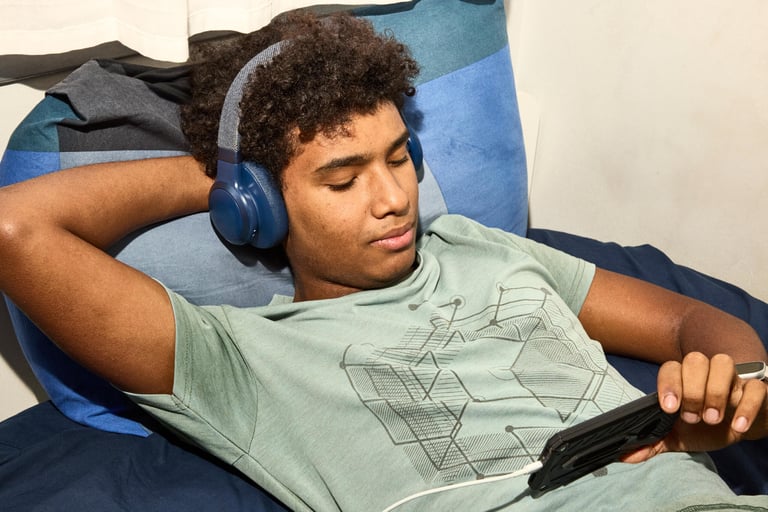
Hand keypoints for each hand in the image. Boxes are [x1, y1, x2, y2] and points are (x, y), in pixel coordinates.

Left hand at [622, 352, 767, 461]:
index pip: (671, 368)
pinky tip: (738, 426)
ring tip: (713, 419)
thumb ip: (653, 443)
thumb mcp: (678, 436)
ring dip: (716, 392)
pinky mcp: (755, 390)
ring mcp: (731, 378)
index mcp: (683, 379)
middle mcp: (705, 372)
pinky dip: (746, 406)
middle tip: (693, 418)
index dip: (669, 384)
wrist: (739, 426)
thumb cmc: (704, 426)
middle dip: (692, 390)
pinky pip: (753, 388)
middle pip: (695, 360)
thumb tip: (625, 456)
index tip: (669, 408)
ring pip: (723, 363)